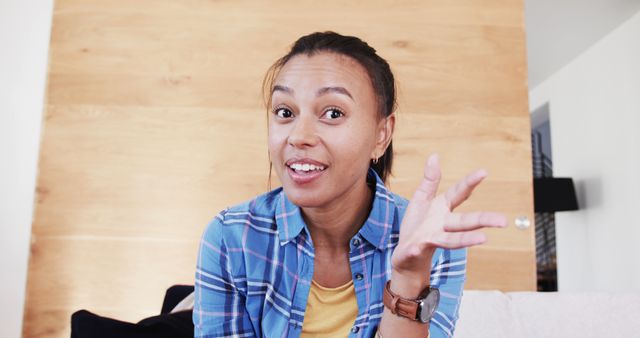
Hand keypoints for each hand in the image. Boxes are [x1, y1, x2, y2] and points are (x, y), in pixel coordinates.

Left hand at [391, 154, 506, 284]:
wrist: (406, 254)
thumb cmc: (417, 224)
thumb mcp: (422, 198)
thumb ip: (431, 180)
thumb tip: (435, 155)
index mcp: (442, 208)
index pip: (459, 194)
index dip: (470, 183)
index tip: (484, 172)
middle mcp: (442, 225)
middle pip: (465, 222)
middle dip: (484, 220)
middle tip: (503, 221)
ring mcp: (431, 239)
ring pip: (451, 241)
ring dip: (466, 240)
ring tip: (483, 239)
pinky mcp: (415, 250)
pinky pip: (416, 250)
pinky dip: (415, 250)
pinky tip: (416, 248)